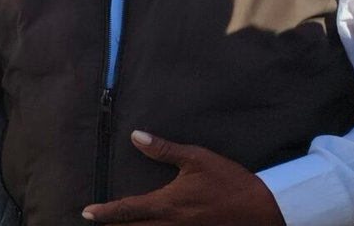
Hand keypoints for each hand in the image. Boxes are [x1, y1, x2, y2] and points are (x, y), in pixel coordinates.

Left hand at [81, 131, 283, 224]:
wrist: (265, 209)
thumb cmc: (230, 182)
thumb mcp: (197, 159)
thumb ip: (164, 149)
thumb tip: (136, 136)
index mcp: (167, 204)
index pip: (128, 210)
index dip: (105, 213)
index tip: (88, 213)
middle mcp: (171, 225)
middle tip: (96, 225)